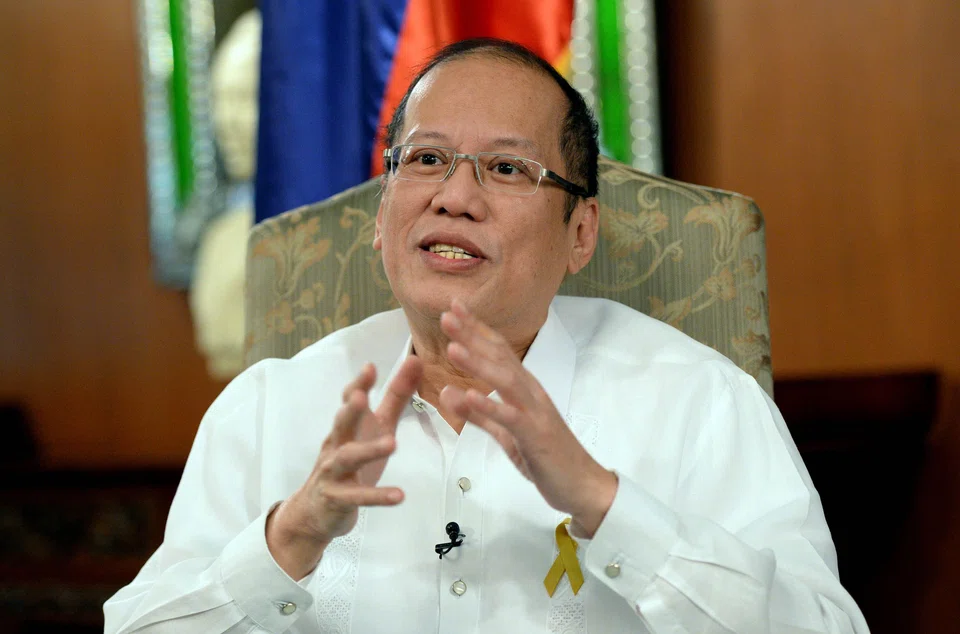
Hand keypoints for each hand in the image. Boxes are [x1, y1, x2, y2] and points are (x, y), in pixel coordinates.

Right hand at [267, 356, 422, 578]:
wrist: (314, 510)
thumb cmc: (349, 462)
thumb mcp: (376, 427)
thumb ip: (396, 396)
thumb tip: (414, 361)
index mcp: (348, 426)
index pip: (349, 400)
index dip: (358, 384)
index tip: (369, 368)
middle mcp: (337, 444)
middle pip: (341, 423)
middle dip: (350, 410)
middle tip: (361, 397)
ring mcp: (334, 472)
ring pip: (347, 458)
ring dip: (368, 450)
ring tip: (392, 444)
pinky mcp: (337, 498)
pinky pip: (358, 497)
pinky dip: (378, 496)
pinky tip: (399, 495)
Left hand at [438, 300, 616, 537]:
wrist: (582, 485)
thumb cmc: (547, 457)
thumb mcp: (505, 433)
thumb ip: (477, 414)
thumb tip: (447, 393)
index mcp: (525, 389)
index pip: (499, 351)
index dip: (476, 329)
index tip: (454, 308)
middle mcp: (531, 393)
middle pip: (500, 358)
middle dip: (473, 336)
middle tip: (447, 315)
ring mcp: (535, 413)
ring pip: (506, 381)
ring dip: (478, 363)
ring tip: (453, 348)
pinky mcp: (536, 436)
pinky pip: (510, 418)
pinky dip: (490, 406)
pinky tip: (470, 396)